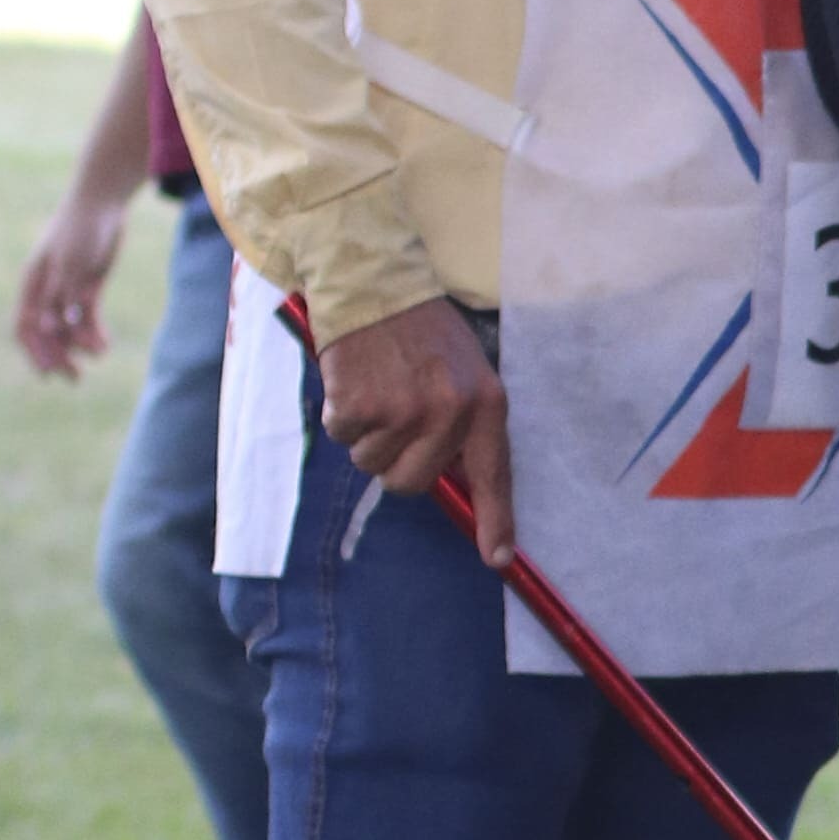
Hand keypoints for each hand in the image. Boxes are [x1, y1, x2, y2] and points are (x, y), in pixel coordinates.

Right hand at [14, 188, 127, 378]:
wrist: (103, 204)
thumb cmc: (80, 228)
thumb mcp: (69, 263)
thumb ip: (60, 296)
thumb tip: (51, 330)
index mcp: (33, 284)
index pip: (25, 326)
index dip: (35, 351)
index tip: (48, 373)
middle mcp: (47, 290)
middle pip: (47, 333)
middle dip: (58, 356)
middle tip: (75, 379)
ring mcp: (67, 290)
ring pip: (69, 329)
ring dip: (80, 345)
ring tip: (99, 353)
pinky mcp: (87, 288)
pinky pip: (87, 318)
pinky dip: (93, 333)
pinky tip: (103, 345)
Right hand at [319, 294, 513, 561]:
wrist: (371, 281)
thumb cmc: (419, 330)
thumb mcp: (463, 371)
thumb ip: (463, 423)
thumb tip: (451, 479)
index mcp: (486, 403)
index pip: (494, 474)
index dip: (496, 520)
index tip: (497, 558)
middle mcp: (450, 413)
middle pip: (414, 482)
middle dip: (397, 460)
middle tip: (395, 414)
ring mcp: (404, 413)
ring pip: (373, 464)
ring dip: (367, 435)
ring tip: (377, 387)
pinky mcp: (360, 408)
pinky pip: (343, 438)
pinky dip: (341, 415)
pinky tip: (354, 378)